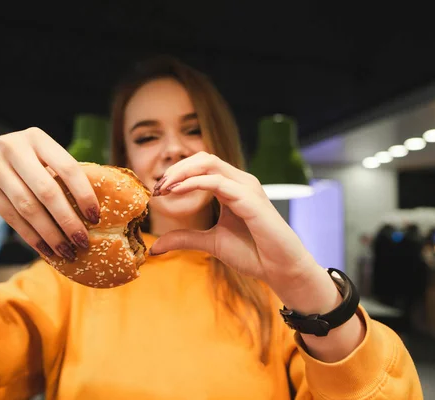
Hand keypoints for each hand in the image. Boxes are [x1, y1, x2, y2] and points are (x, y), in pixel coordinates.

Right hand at [0, 127, 99, 260]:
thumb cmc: (19, 164)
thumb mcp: (36, 156)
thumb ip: (59, 172)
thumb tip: (94, 209)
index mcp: (37, 138)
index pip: (68, 167)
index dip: (84, 194)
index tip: (96, 218)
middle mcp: (13, 147)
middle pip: (47, 191)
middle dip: (68, 220)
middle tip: (83, 242)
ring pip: (28, 207)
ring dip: (50, 234)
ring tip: (66, 251)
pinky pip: (12, 216)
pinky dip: (31, 236)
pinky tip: (45, 249)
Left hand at [149, 151, 316, 284]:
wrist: (279, 269)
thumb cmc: (252, 253)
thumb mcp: (210, 243)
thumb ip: (185, 238)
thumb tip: (155, 246)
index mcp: (232, 187)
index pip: (201, 166)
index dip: (177, 173)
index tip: (157, 190)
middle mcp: (240, 182)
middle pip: (203, 158)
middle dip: (176, 169)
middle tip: (157, 187)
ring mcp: (246, 188)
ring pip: (209, 164)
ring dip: (181, 173)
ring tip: (163, 188)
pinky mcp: (250, 199)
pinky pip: (217, 182)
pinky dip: (194, 183)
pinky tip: (176, 191)